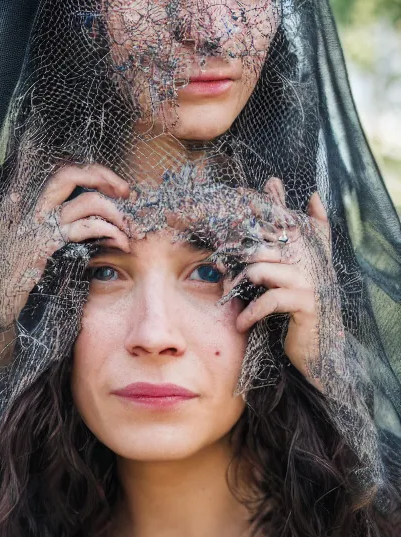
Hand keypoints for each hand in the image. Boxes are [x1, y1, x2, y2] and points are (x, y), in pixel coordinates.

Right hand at [0, 162, 129, 337]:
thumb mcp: (12, 242)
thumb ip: (28, 221)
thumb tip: (32, 203)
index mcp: (20, 202)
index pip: (56, 171)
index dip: (86, 170)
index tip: (109, 180)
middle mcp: (26, 207)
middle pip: (68, 173)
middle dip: (102, 175)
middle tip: (125, 190)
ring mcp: (34, 225)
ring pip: (85, 201)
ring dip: (115, 211)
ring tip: (129, 226)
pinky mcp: (43, 246)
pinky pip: (84, 228)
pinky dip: (109, 231)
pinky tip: (119, 242)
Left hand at [225, 178, 338, 388]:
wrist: (319, 344)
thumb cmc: (303, 301)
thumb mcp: (300, 267)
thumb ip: (306, 230)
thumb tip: (314, 195)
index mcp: (304, 245)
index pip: (278, 218)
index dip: (259, 204)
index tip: (236, 193)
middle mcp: (308, 257)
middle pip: (259, 243)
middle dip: (233, 252)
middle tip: (216, 260)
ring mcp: (307, 279)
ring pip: (258, 269)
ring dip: (238, 285)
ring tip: (227, 296)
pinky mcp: (305, 302)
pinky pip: (268, 300)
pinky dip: (250, 313)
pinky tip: (241, 323)